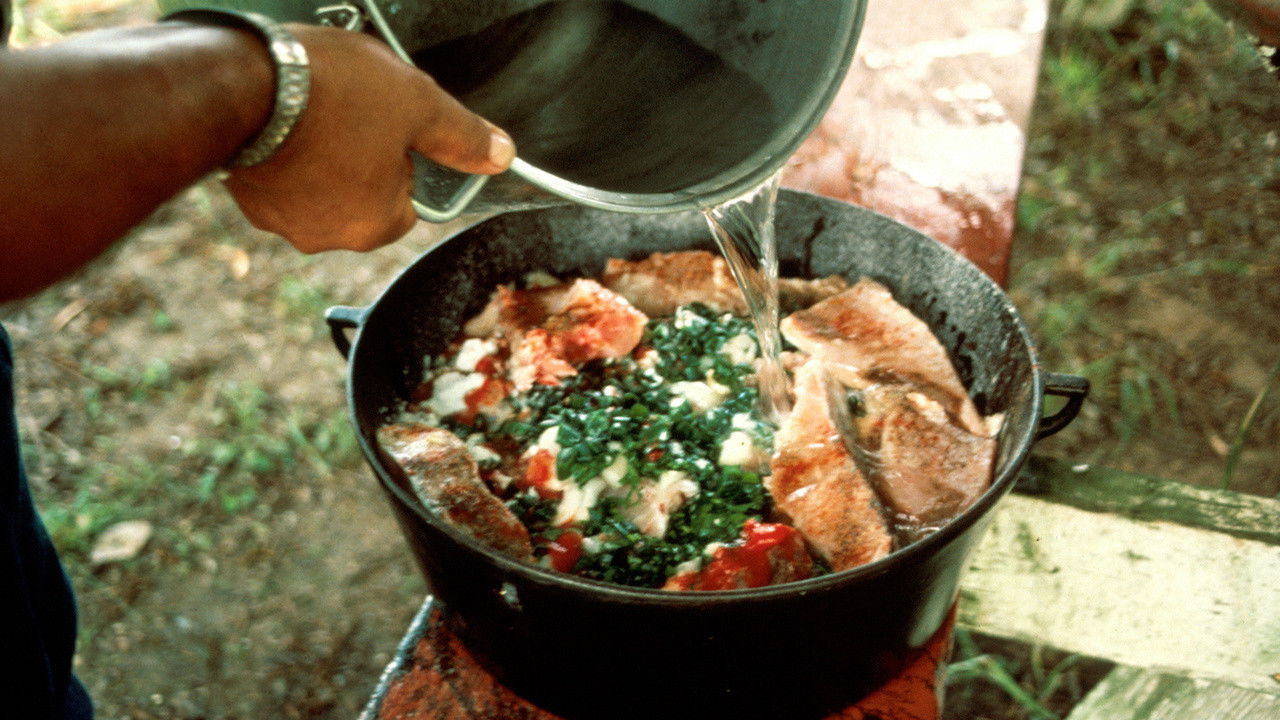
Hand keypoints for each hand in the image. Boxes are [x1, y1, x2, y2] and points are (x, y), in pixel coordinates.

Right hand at [223, 25, 515, 252]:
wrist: (241, 82)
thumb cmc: (335, 95)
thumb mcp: (417, 106)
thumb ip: (461, 137)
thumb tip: (502, 156)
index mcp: (374, 227)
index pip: (407, 201)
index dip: (402, 159)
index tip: (388, 126)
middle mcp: (325, 237)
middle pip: (360, 195)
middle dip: (358, 158)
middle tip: (350, 113)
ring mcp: (278, 219)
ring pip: (317, 186)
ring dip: (319, 155)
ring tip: (314, 111)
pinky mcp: (243, 195)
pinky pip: (278, 176)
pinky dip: (283, 153)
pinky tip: (283, 119)